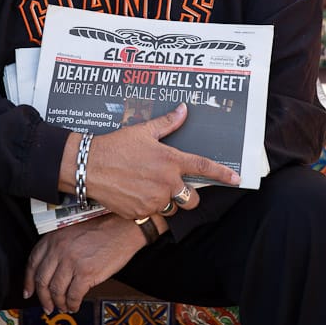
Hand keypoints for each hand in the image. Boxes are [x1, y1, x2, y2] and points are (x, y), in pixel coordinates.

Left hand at [24, 214, 147, 313]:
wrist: (123, 227)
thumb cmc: (102, 228)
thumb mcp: (72, 231)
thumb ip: (59, 248)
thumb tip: (52, 273)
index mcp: (54, 238)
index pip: (33, 263)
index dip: (29, 281)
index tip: (28, 292)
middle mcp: (59, 249)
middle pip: (42, 280)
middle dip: (43, 298)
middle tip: (47, 307)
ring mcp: (72, 262)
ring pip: (56, 291)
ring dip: (58, 303)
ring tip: (63, 307)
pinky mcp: (86, 273)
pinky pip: (73, 296)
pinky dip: (72, 304)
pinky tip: (75, 306)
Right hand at [59, 103, 239, 220]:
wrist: (88, 165)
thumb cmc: (115, 145)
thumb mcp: (142, 131)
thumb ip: (167, 123)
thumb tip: (183, 110)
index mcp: (170, 161)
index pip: (203, 167)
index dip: (223, 174)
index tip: (237, 179)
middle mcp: (166, 183)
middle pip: (191, 199)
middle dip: (186, 195)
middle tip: (171, 185)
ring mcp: (153, 201)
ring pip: (172, 208)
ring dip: (166, 201)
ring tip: (148, 186)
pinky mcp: (140, 213)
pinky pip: (152, 214)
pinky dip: (147, 206)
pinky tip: (134, 192)